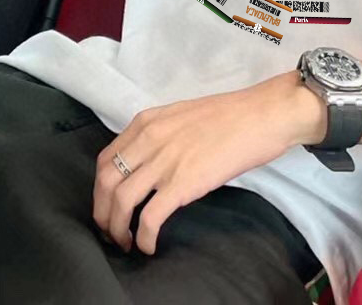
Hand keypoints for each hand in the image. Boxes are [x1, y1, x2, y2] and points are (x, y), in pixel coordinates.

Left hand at [92, 73, 311, 255]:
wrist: (261, 115)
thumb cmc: (229, 116)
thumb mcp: (180, 117)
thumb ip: (159, 136)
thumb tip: (148, 163)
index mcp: (146, 122)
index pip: (104, 160)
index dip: (100, 190)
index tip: (108, 207)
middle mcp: (148, 140)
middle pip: (105, 183)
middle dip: (102, 213)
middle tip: (111, 232)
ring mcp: (164, 161)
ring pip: (120, 202)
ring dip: (117, 229)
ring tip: (127, 243)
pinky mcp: (183, 183)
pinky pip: (149, 218)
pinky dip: (143, 238)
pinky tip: (149, 246)